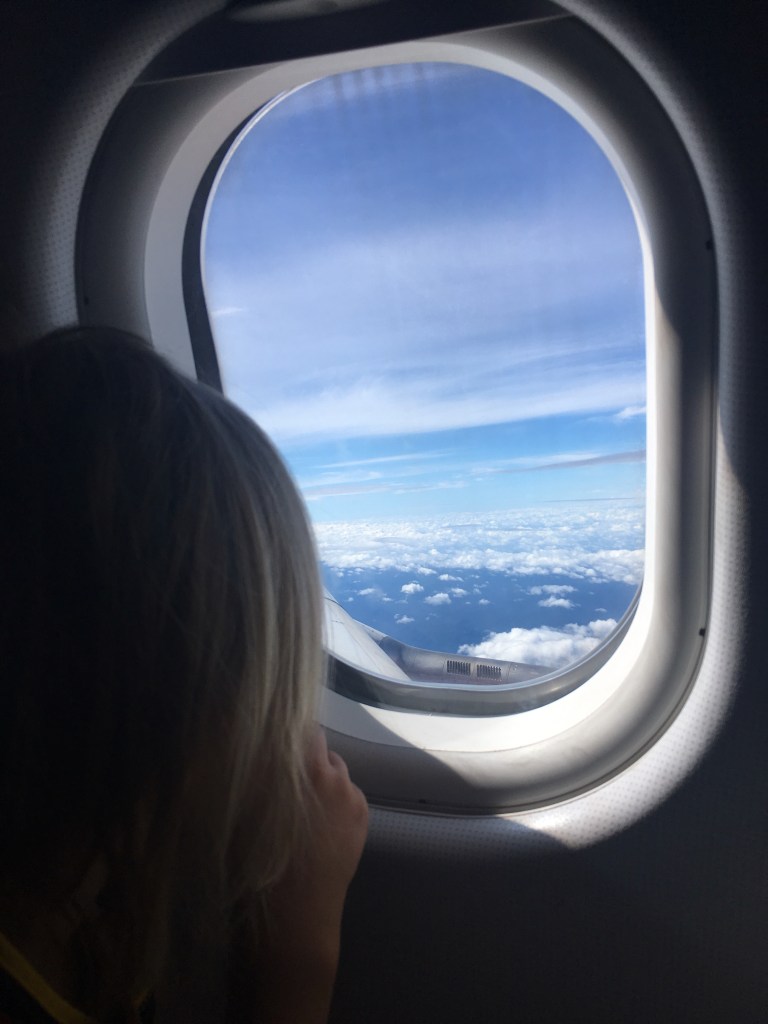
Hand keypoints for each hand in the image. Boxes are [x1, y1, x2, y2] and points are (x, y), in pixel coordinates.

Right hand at [229, 730, 367, 1023]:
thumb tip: (244, 746)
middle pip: (317, 742)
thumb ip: (248, 774)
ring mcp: (350, 794)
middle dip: (299, 753)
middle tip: (280, 773)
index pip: (296, 726)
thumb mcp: (239, 814)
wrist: (295, 919)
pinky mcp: (363, 813)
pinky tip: (317, 819)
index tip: (268, 735)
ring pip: (334, 767)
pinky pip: (347, 790)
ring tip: (299, 801)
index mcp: (297, 769)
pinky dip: (334, 796)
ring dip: (318, 774)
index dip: (281, 728)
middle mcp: (329, 773)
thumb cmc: (256, 868)